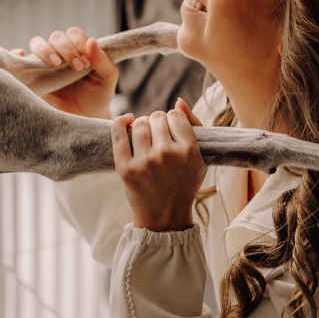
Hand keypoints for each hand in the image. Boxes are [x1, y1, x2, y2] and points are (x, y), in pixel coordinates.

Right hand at [16, 26, 117, 118]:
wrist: (85, 116)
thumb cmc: (97, 94)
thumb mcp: (106, 78)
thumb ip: (102, 60)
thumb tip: (91, 40)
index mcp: (78, 46)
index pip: (74, 34)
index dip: (79, 44)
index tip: (86, 63)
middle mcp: (60, 51)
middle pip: (56, 37)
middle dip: (66, 49)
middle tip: (76, 67)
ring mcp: (44, 61)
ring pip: (37, 43)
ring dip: (45, 50)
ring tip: (55, 65)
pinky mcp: (32, 74)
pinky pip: (19, 59)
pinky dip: (17, 54)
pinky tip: (21, 55)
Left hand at [112, 99, 205, 231]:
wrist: (165, 216)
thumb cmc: (184, 184)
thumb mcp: (200, 158)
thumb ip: (194, 125)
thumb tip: (178, 100)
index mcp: (189, 151)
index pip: (175, 116)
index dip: (172, 120)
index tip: (170, 131)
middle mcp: (167, 155)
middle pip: (157, 117)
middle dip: (157, 123)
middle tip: (157, 137)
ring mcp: (145, 162)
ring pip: (139, 123)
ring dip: (141, 125)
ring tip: (145, 137)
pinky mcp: (126, 168)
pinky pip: (118, 134)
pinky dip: (120, 122)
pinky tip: (125, 121)